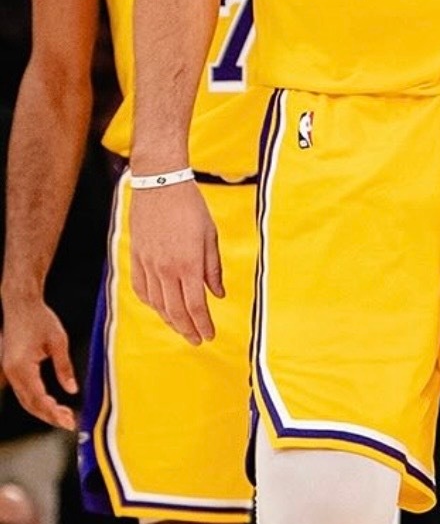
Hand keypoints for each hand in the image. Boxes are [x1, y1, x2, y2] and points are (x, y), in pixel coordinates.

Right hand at [0, 299, 78, 429]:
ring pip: (25, 399)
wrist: (20, 303)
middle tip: (69, 423)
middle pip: (30, 404)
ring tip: (63, 416)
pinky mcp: (11, 367)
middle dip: (49, 416)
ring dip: (43, 410)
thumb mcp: (58, 341)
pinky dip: (36, 400)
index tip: (70, 421)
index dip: (53, 412)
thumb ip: (64, 368)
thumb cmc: (40, 318)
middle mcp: (12, 371)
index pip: (38, 398)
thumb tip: (73, 390)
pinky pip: (23, 390)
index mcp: (22, 366)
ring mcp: (9, 370)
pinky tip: (51, 404)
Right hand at [130, 179, 222, 344]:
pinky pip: (141, 288)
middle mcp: (166, 268)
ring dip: (170, 320)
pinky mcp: (136, 256)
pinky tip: (159, 307)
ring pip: (157, 303)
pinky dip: (150, 303)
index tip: (210, 336)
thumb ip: (213, 269)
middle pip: (175, 311)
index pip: (195, 306)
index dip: (203, 325)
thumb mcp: (210, 236)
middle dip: (187, 329)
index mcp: (188, 264)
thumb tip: (218, 294)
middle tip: (197, 339)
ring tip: (181, 328)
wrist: (160, 183)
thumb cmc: (190, 207)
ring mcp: (148, 263)